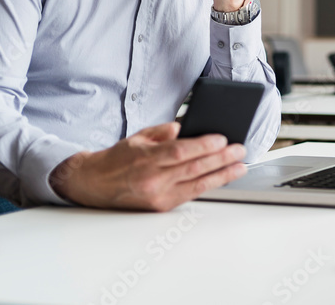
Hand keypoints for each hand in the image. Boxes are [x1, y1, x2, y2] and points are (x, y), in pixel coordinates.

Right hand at [49, 123, 246, 210]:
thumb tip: (183, 128)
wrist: (94, 185)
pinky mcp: (161, 207)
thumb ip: (162, 132)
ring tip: (240, 167)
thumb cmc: (118, 158)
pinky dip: (209, 185)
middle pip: (193, 168)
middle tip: (240, 151)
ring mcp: (157, 196)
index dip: (203, 146)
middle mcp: (152, 180)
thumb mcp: (138, 137)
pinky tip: (222, 178)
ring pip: (196, 185)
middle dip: (221, 160)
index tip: (222, 139)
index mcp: (145, 159)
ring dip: (222, 176)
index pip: (180, 152)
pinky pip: (190, 195)